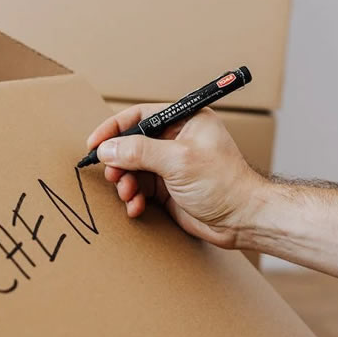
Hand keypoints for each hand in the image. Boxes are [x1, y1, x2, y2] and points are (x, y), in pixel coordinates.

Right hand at [88, 104, 267, 248]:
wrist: (242, 220)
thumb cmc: (223, 184)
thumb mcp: (178, 161)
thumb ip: (139, 152)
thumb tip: (107, 148)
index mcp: (185, 120)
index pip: (140, 116)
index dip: (114, 128)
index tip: (95, 143)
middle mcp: (177, 140)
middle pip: (133, 145)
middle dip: (120, 162)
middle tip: (112, 175)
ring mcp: (172, 165)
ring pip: (134, 169)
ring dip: (125, 183)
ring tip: (127, 194)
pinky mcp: (169, 189)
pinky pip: (141, 189)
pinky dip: (135, 198)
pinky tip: (136, 207)